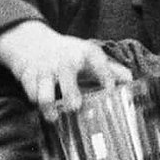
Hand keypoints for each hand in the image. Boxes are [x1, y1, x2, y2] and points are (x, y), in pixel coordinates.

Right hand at [0, 21, 129, 111]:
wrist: (31, 42)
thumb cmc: (68, 55)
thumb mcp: (89, 57)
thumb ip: (111, 70)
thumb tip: (131, 81)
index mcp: (85, 54)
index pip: (98, 63)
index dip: (106, 76)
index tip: (110, 92)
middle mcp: (65, 59)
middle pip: (66, 73)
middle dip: (70, 92)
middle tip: (75, 107)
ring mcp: (45, 67)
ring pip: (44, 89)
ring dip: (48, 105)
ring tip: (53, 117)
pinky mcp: (28, 75)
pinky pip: (31, 92)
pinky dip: (36, 102)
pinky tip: (44, 109)